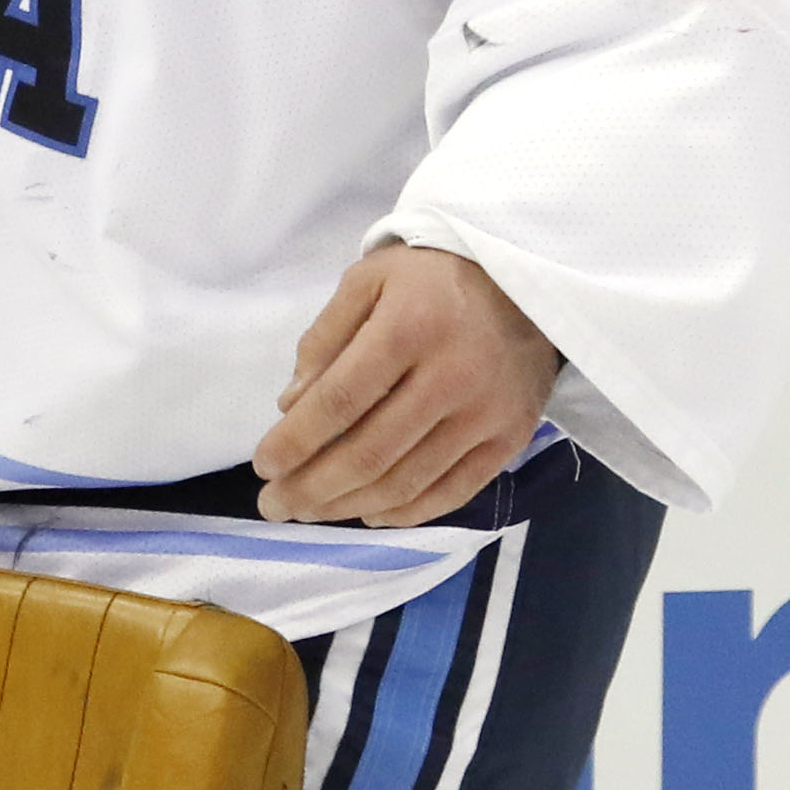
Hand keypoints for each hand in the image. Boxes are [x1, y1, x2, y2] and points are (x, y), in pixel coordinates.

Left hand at [251, 244, 558, 526]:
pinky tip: (368, 514)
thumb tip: (291, 406)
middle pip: (370, 452)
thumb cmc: (432, 276)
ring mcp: (486, 415)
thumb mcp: (367, 279)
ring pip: (407, 480)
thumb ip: (325, 339)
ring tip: (310, 512)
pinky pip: (454, 491)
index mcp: (408, 329)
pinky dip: (406, 512)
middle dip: (312, 487)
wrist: (526, 279)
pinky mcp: (512, 438)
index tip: (263, 465)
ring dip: (349, 505)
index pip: (339, 401)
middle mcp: (452, 378)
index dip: (296, 440)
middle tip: (274, 505)